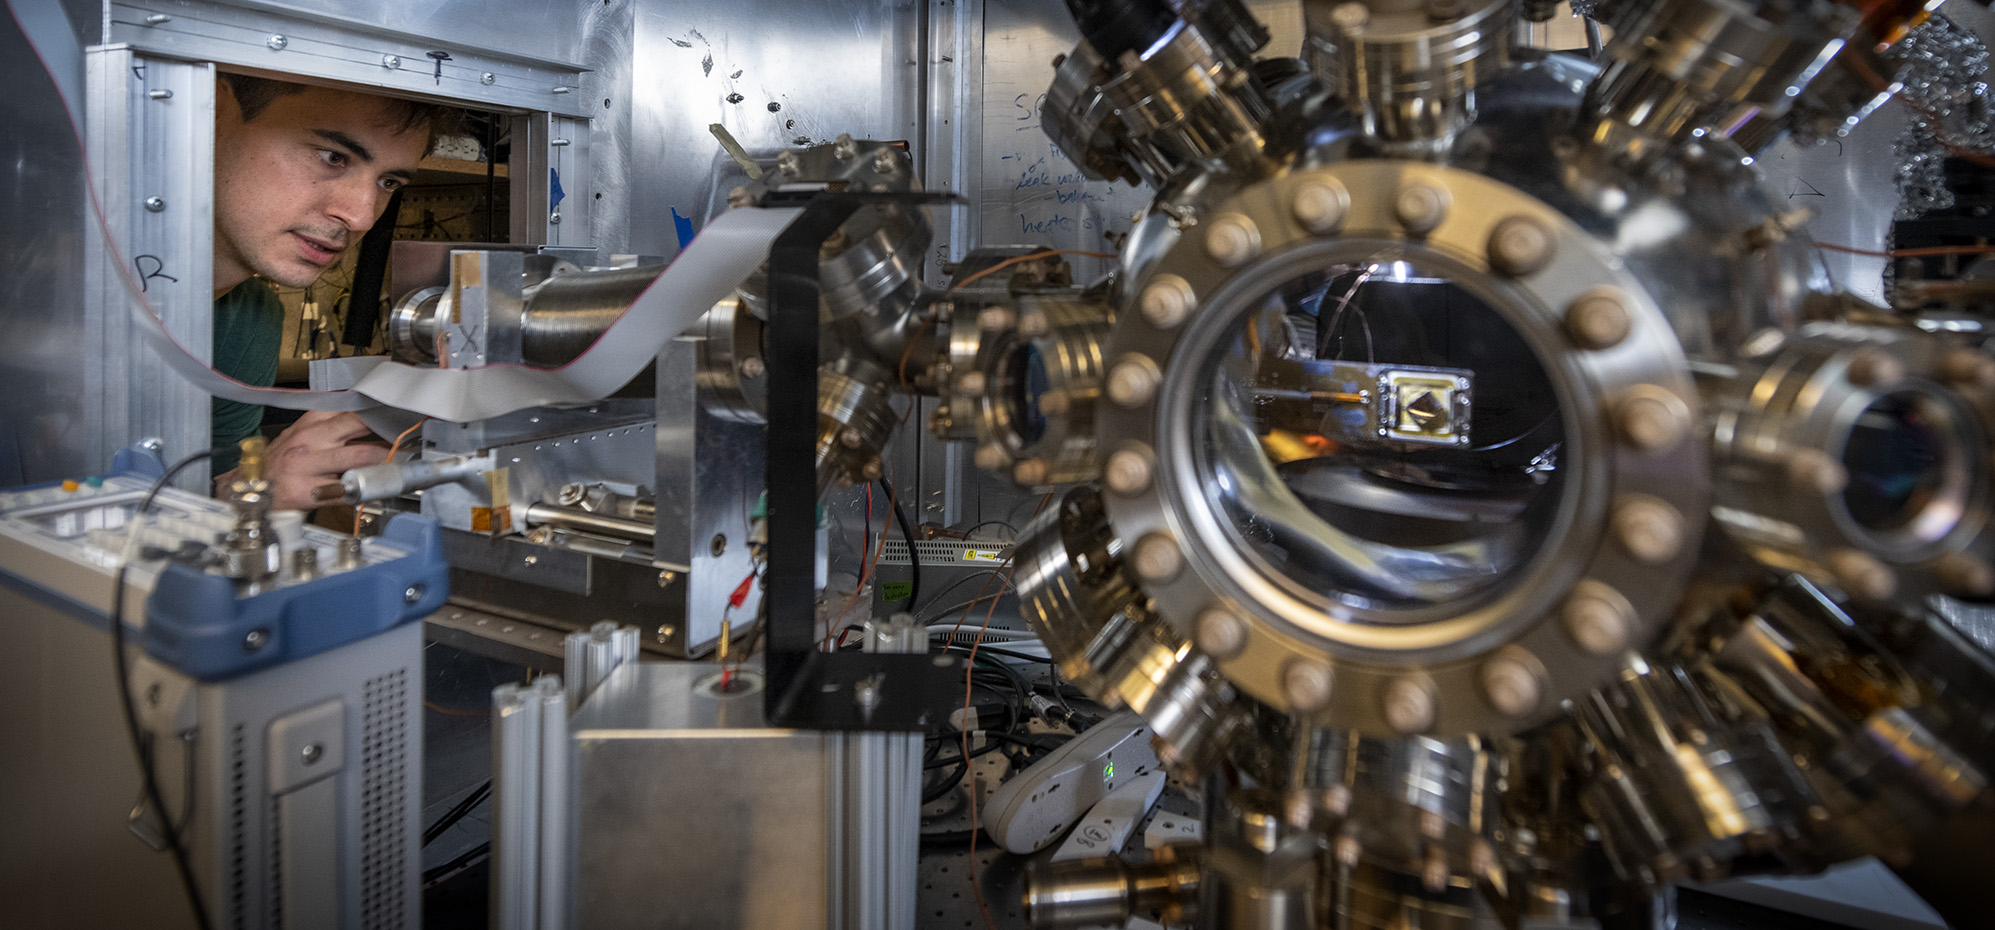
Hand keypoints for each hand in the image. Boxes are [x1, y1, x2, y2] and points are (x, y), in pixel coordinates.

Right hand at [216, 411, 389, 510]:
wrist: (251, 486)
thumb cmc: (283, 460)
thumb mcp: (303, 432)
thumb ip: (333, 421)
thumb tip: (370, 412)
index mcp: (312, 423)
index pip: (352, 409)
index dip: (381, 410)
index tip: (404, 412)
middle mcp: (310, 441)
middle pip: (360, 428)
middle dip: (389, 432)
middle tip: (412, 435)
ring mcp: (309, 467)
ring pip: (359, 458)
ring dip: (385, 462)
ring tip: (402, 462)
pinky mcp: (309, 492)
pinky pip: (347, 490)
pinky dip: (366, 490)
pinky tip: (379, 488)